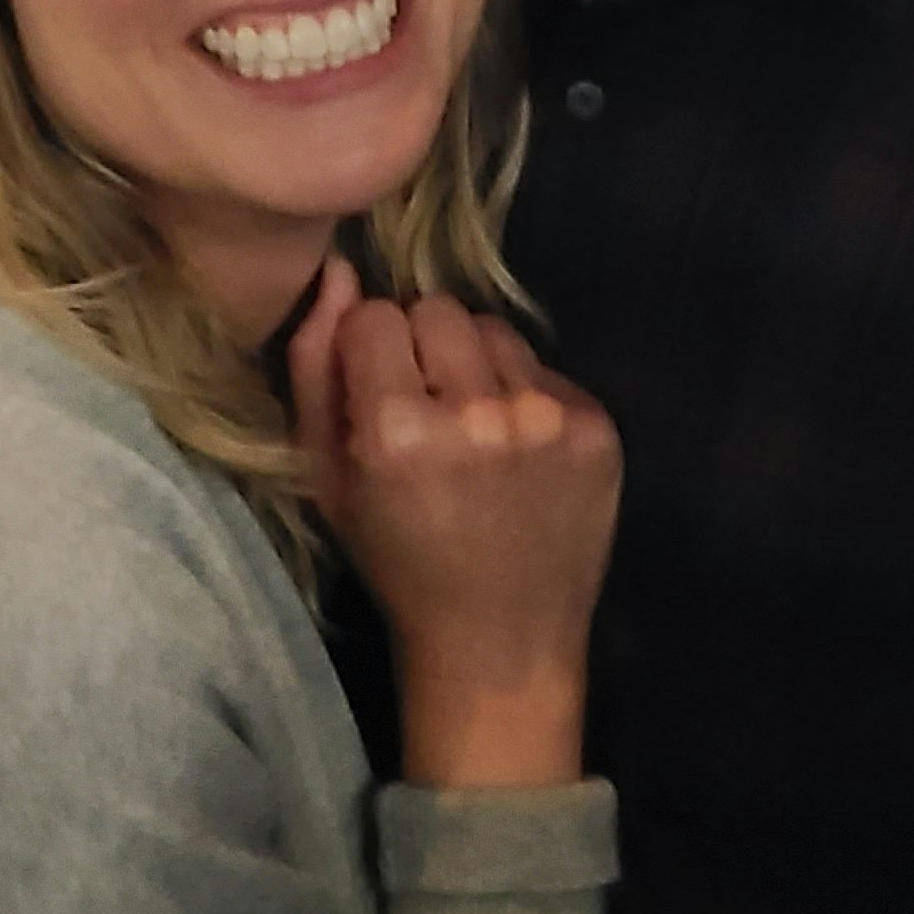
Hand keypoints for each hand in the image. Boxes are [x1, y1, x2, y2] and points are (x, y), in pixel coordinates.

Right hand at [287, 283, 617, 790]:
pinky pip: (546, 369)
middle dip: (424, 348)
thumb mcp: (327, 477)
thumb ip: (316, 369)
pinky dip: (526, 397)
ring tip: (473, 431)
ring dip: (477, 367)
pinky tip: (518, 455)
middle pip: (439, 309)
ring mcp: (546, 418)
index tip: (376, 397)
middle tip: (426, 408)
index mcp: (398, 428)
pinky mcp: (598, 428)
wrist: (500, 640)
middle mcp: (477, 412)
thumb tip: (338, 272)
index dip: (370, 354)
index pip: (376, 316)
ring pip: (496, 331)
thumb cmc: (397, 561)